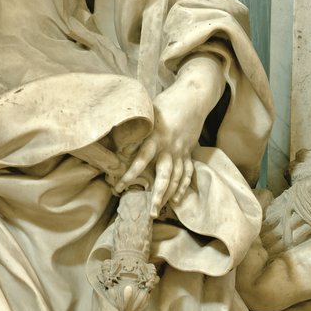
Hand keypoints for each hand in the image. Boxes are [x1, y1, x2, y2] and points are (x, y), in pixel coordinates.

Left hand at [113, 85, 201, 214]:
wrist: (194, 97)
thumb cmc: (166, 103)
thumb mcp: (147, 112)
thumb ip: (136, 130)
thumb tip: (117, 144)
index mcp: (156, 136)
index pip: (141, 159)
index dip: (130, 175)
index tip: (119, 187)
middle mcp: (170, 146)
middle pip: (164, 176)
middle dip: (158, 195)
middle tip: (151, 213)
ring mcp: (182, 151)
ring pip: (177, 178)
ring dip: (169, 195)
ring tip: (160, 210)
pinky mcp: (189, 151)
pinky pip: (188, 172)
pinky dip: (184, 186)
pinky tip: (178, 199)